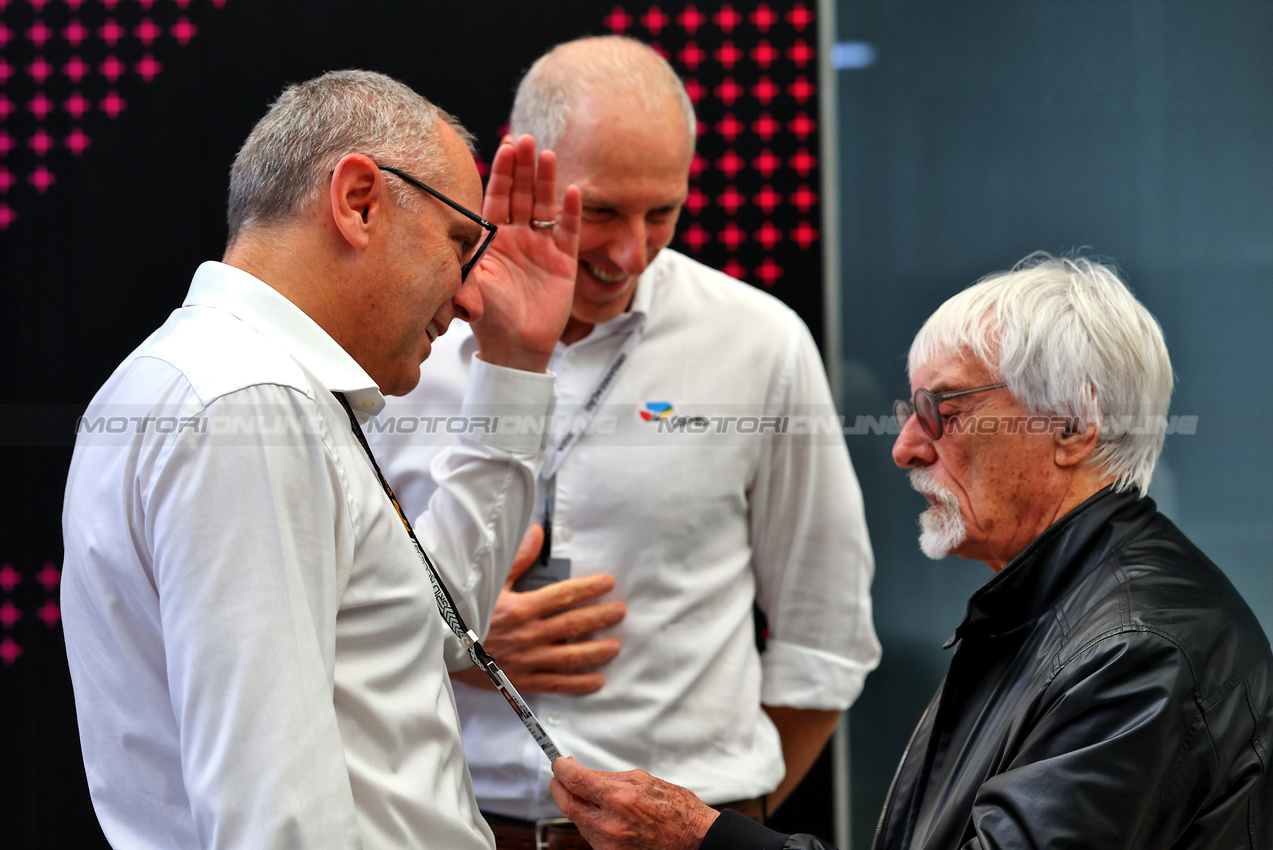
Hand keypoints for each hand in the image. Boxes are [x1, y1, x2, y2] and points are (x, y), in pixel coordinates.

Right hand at [452, 524, 625, 693]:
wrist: (442, 649)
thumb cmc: (464, 614)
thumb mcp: (489, 584)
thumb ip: (517, 560)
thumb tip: (537, 533)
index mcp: (521, 608)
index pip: (564, 595)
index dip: (589, 588)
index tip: (609, 583)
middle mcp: (528, 634)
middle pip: (574, 624)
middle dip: (601, 617)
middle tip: (621, 612)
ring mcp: (527, 660)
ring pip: (571, 655)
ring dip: (597, 650)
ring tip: (615, 645)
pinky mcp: (522, 681)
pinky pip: (556, 683)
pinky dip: (579, 683)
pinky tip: (597, 680)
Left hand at [469, 134, 581, 371]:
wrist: (516, 346)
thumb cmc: (489, 319)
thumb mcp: (470, 291)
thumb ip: (463, 272)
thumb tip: (451, 258)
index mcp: (493, 238)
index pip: (498, 197)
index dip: (503, 173)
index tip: (506, 147)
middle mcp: (517, 237)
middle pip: (523, 194)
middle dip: (524, 167)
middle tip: (527, 139)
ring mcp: (541, 247)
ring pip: (545, 206)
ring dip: (546, 180)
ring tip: (548, 154)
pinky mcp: (563, 261)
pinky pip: (569, 231)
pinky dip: (571, 212)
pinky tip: (573, 190)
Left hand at [550, 757, 718, 849]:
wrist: (692, 838)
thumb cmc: (676, 810)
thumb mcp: (642, 780)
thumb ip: (609, 778)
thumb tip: (587, 775)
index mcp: (618, 798)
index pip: (573, 780)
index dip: (561, 768)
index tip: (560, 763)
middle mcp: (609, 823)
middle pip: (566, 803)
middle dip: (559, 786)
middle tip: (561, 776)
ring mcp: (608, 843)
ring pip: (576, 820)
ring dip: (576, 804)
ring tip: (587, 793)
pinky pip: (590, 834)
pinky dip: (589, 820)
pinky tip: (599, 812)